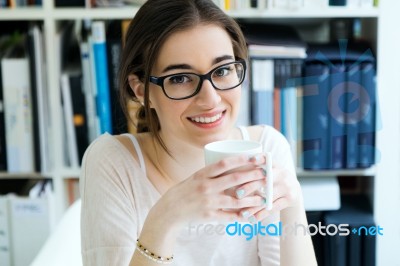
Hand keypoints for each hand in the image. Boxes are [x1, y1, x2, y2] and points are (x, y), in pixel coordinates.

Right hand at [150, 154, 267, 229]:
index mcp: (202, 174)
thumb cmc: (184, 191)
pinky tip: (251, 214)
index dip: (241, 159)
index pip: (224, 164)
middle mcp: (205, 187)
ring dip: (252, 198)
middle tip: (266, 174)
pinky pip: (229, 216)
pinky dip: (241, 215)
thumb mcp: (195, 177)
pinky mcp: (209, 216)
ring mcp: (208, 202)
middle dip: (252, 176)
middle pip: (234, 179)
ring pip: (235, 199)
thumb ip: (212, 174)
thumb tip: (234, 166)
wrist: (169, 211)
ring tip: (263, 197)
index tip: (255, 157)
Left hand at [235, 159, 301, 221]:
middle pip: (265, 180)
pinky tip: (252, 219)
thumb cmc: (272, 178)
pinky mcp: (289, 199)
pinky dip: (261, 214)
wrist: (294, 190)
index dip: (260, 158)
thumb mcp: (268, 169)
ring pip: (268, 197)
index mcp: (274, 164)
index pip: (267, 159)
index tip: (251, 160)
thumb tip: (229, 168)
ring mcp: (287, 187)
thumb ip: (253, 168)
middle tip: (237, 194)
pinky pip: (273, 208)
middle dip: (250, 187)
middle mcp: (282, 174)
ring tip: (242, 213)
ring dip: (254, 206)